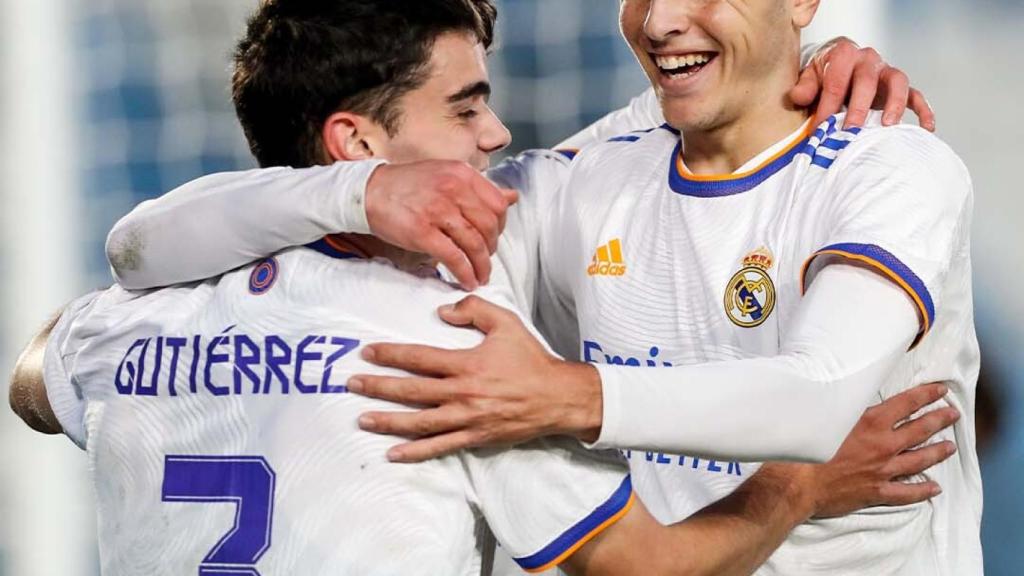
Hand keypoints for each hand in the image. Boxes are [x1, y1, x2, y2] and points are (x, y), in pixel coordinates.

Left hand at [347, 295, 600, 461]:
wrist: (558, 397)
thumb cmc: (531, 359)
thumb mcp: (506, 323)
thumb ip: (473, 310)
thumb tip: (442, 311)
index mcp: (467, 364)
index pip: (419, 358)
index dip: (391, 355)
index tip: (368, 353)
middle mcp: (463, 393)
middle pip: (412, 392)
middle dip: (378, 387)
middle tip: (352, 385)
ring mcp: (467, 419)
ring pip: (420, 423)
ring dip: (388, 422)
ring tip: (363, 419)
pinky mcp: (475, 437)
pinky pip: (440, 447)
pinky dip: (415, 452)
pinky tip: (393, 454)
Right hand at [365, 161, 518, 289]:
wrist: (369, 191)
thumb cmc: (407, 186)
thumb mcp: (447, 176)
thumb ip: (479, 189)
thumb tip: (512, 197)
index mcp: (462, 174)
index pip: (498, 204)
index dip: (501, 226)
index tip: (494, 238)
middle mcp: (453, 189)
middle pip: (489, 226)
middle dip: (492, 249)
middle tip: (486, 260)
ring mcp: (438, 210)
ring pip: (474, 244)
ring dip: (481, 266)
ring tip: (480, 276)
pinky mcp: (422, 232)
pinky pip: (453, 257)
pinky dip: (464, 273)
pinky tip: (466, 280)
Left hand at [790, 37, 935, 131]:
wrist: (839, 64)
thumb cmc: (824, 73)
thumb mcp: (810, 75)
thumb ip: (804, 86)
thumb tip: (799, 97)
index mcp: (844, 54)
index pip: (836, 81)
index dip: (827, 106)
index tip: (820, 129)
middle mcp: (868, 59)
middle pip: (866, 81)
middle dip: (858, 107)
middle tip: (851, 130)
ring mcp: (886, 72)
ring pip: (897, 83)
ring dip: (894, 103)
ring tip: (888, 125)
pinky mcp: (898, 86)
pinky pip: (916, 95)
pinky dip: (923, 110)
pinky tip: (926, 127)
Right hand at [797, 383, 958, 517]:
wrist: (796, 483)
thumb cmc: (804, 446)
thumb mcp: (823, 414)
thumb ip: (841, 404)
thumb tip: (845, 389)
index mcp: (870, 422)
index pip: (906, 403)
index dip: (926, 395)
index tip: (941, 391)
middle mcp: (882, 444)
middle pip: (919, 430)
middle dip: (939, 420)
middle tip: (953, 415)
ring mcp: (882, 470)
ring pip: (918, 459)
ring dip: (937, 452)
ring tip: (950, 447)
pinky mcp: (876, 492)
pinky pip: (906, 492)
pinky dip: (921, 490)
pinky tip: (934, 488)